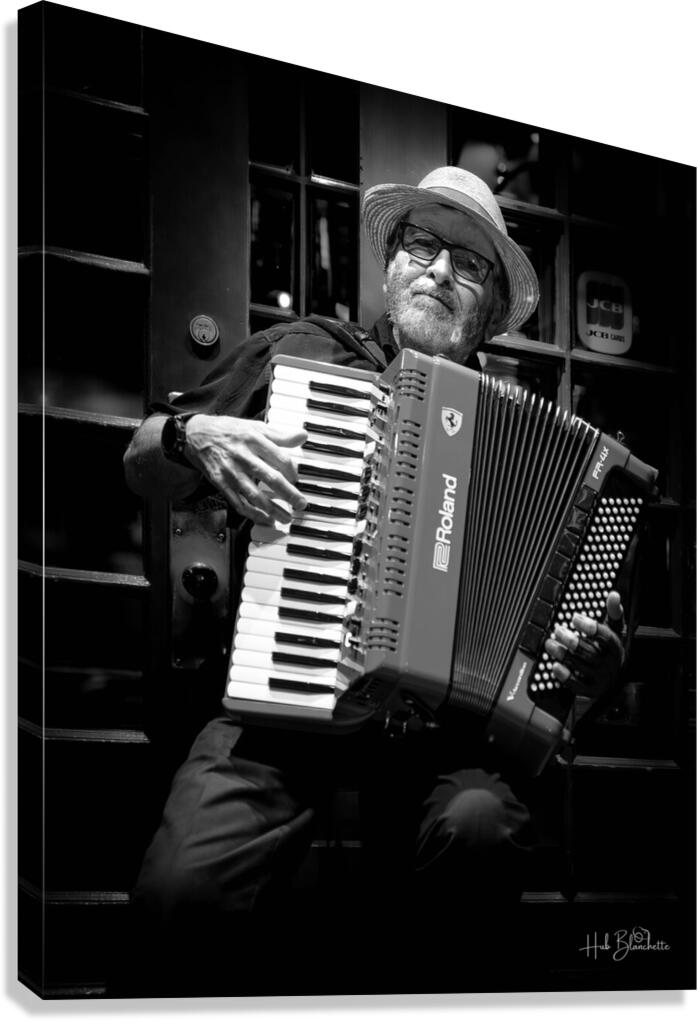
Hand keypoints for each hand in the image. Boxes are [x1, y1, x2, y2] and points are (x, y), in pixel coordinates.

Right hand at [183, 414, 307, 525]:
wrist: (196, 435)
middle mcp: (243, 457)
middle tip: (301, 504)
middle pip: (271, 478)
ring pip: (255, 495)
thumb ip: (279, 434)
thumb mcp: (255, 426)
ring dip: (273, 510)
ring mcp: (231, 473)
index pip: (280, 459)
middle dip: (289, 494)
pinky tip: (265, 520)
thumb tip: (302, 435)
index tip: (296, 479)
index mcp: (254, 440)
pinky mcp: (221, 484)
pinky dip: (253, 514)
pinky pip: (239, 503)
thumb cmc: (229, 431)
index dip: (292, 471)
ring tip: (286, 518)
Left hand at [544, 591, 625, 699]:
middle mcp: (609, 663)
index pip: (605, 637)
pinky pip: (576, 684)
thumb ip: (613, 613)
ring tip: (550, 644)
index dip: (589, 626)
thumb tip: (613, 594)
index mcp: (615, 647)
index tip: (574, 617)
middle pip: (590, 651)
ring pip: (580, 666)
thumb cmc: (611, 651)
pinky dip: (564, 675)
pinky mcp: (590, 690)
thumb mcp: (615, 631)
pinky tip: (554, 665)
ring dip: (562, 654)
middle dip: (571, 640)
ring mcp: (600, 678)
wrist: (617, 682)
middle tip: (557, 630)